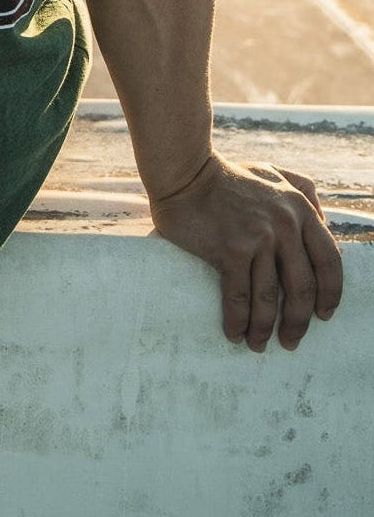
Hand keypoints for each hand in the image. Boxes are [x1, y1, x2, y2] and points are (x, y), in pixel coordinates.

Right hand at [149, 151, 342, 352]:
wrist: (185, 172)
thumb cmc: (228, 176)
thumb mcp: (273, 173)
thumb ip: (303, 190)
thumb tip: (324, 222)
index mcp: (299, 209)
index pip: (329, 261)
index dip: (330, 294)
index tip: (324, 314)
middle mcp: (284, 225)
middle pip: (303, 287)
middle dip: (299, 322)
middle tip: (291, 340)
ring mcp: (258, 238)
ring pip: (270, 298)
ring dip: (265, 328)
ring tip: (259, 344)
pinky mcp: (231, 249)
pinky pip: (239, 296)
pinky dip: (239, 320)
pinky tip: (235, 333)